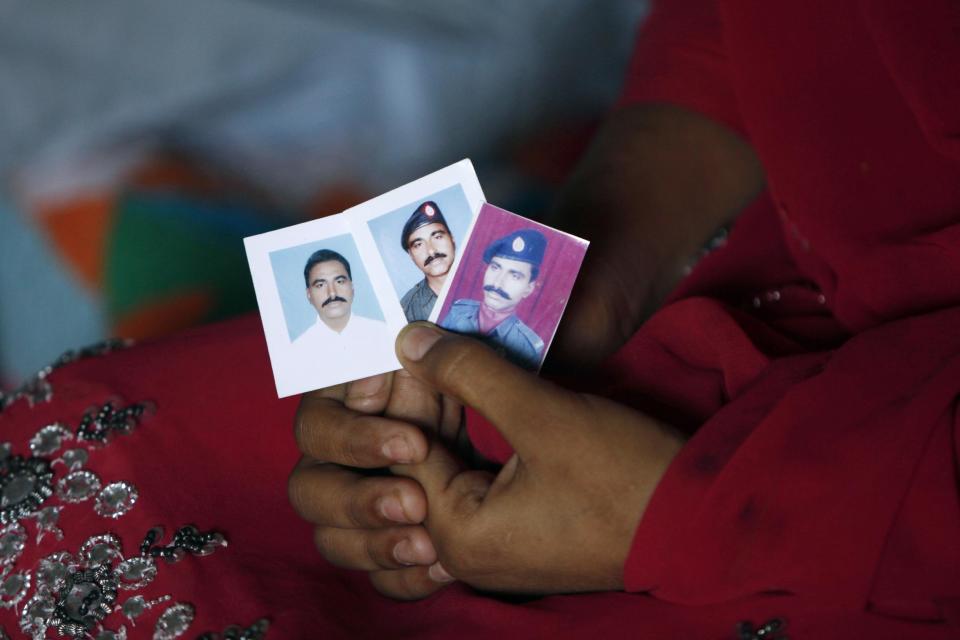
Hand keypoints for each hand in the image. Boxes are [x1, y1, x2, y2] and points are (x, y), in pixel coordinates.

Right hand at [288, 368, 465, 598]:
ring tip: (430, 548)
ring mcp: (350, 509)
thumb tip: (407, 350)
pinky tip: (443, 571)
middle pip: (309, 492)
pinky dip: (406, 580)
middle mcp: (330, 461)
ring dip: (376, 547)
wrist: (498, 436)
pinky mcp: (379, 546)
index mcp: (336, 409)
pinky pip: (375, 579)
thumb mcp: (446, 377)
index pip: (317, 427)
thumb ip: (424, 368)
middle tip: (416, 504)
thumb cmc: (458, 390)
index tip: (414, 443)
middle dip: (360, 502)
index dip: (355, 439)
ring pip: (331, 542)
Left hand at [391, 323, 685, 594]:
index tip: (404, 337)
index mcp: (458, 535)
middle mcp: (466, 549)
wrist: (701, 520)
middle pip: (421, 460)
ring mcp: (495, 540)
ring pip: (450, 463)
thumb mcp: (543, 415)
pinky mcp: (521, 526)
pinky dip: (474, 431)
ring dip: (450, 410)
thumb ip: (471, 374)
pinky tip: (474, 386)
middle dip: (423, 398)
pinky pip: (477, 473)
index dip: (403, 390)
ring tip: (446, 351)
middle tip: (422, 337)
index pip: (402, 452)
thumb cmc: (624, 475)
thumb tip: (408, 342)